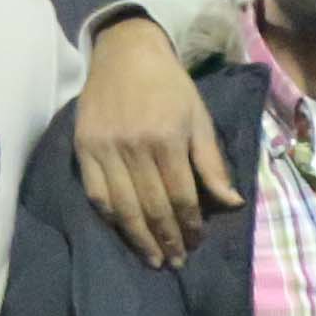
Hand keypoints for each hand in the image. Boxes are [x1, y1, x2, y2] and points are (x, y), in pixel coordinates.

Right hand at [75, 13, 234, 262]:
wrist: (126, 53)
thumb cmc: (170, 86)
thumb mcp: (199, 118)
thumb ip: (212, 163)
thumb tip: (232, 203)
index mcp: (167, 139)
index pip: (181, 196)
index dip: (190, 225)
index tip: (196, 243)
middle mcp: (134, 147)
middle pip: (152, 207)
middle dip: (167, 239)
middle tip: (176, 262)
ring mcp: (105, 149)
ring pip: (123, 207)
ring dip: (139, 238)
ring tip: (153, 259)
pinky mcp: (83, 148)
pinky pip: (96, 193)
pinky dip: (111, 217)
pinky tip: (123, 232)